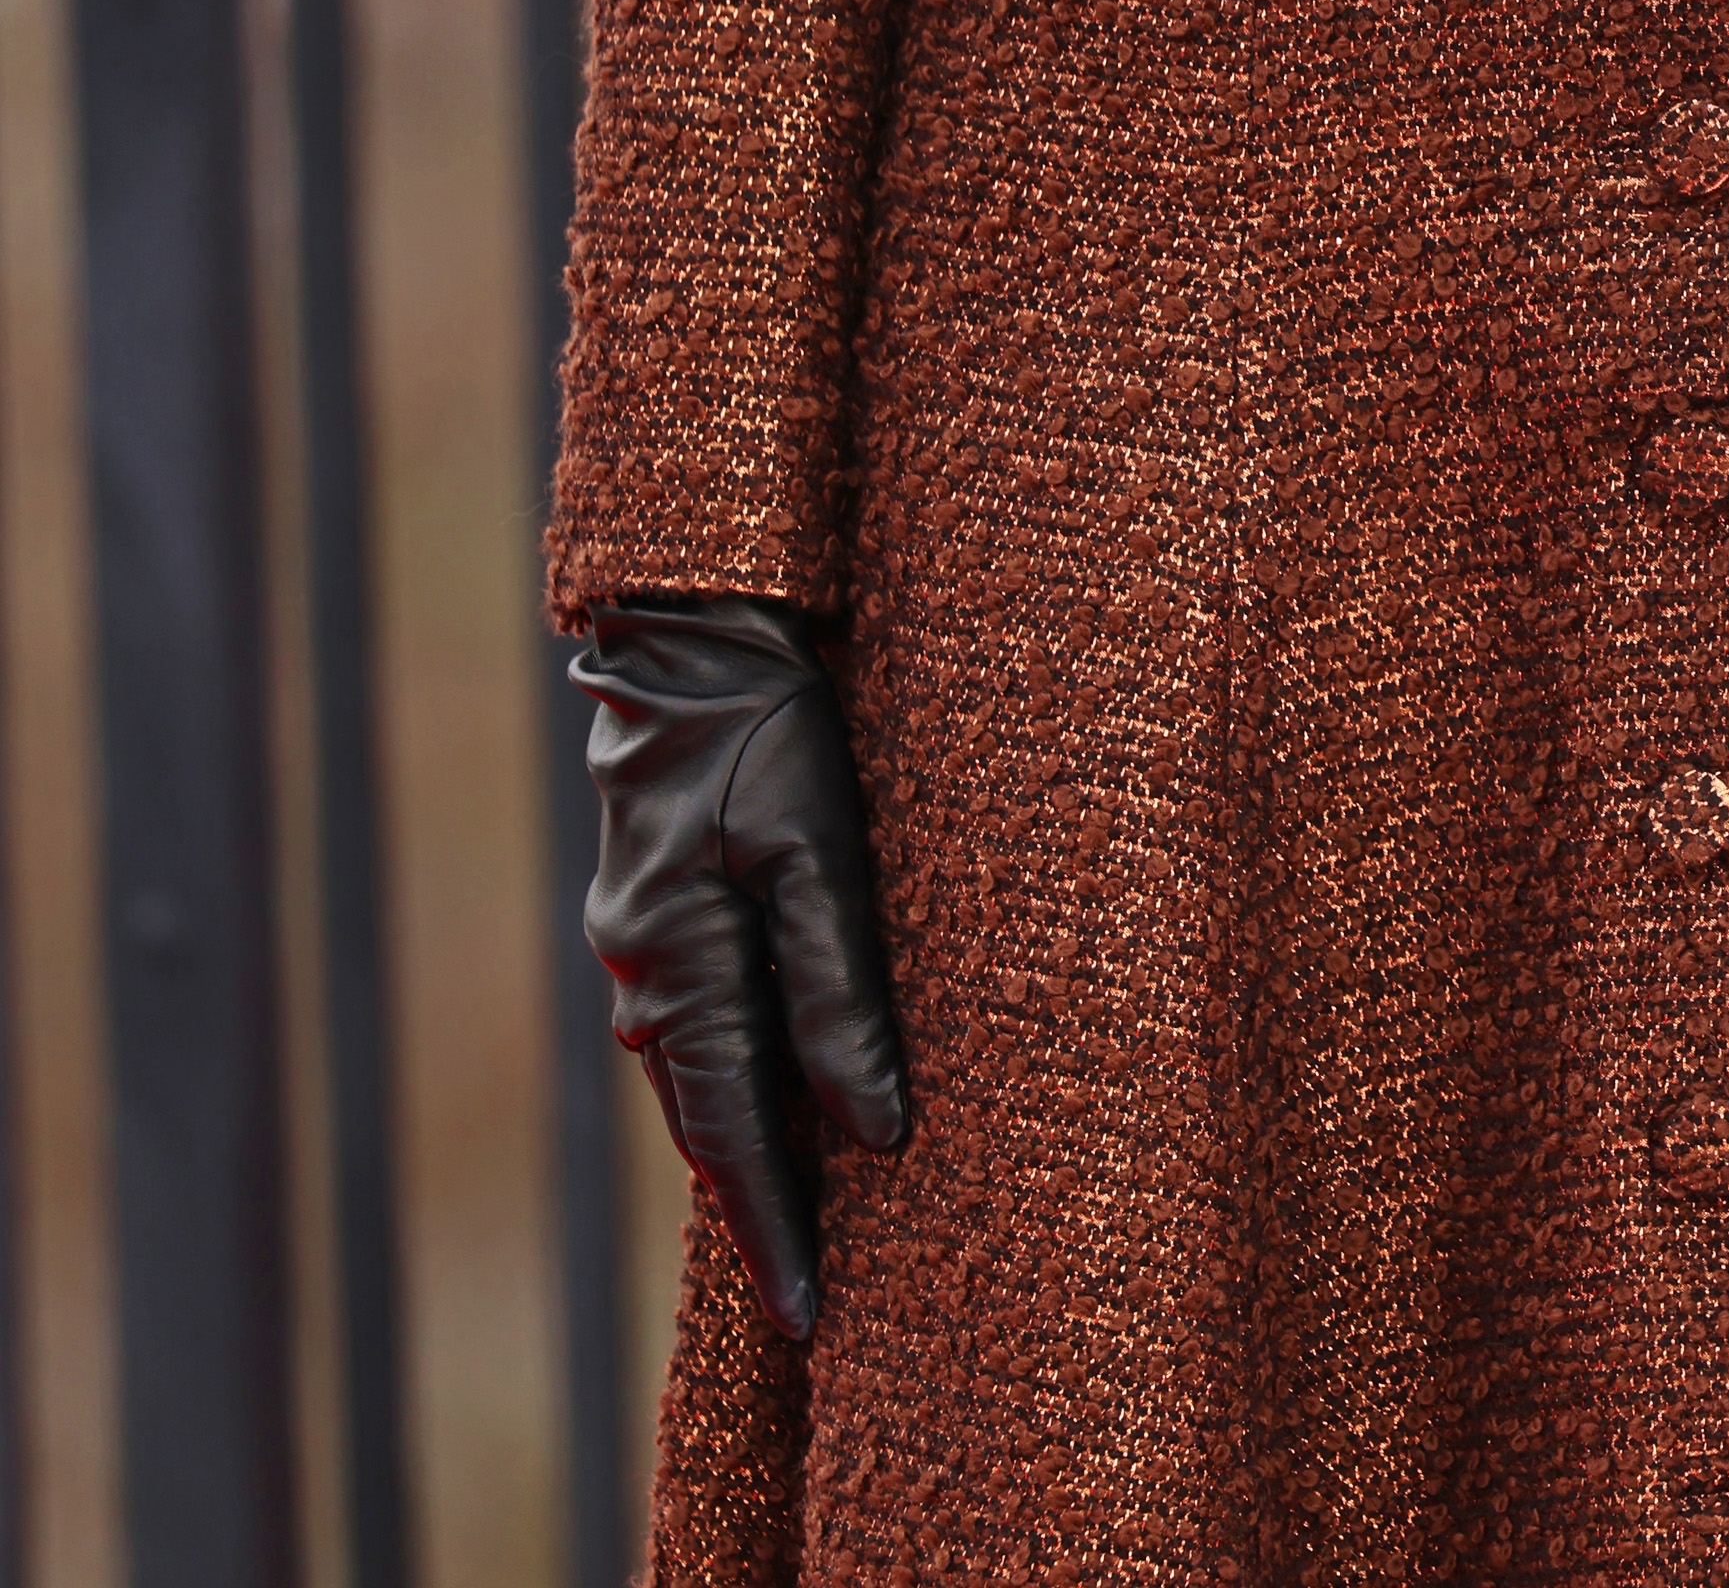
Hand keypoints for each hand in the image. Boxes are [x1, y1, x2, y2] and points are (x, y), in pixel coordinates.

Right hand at [571, 596, 905, 1338]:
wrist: (696, 628)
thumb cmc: (771, 724)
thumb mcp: (822, 848)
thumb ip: (841, 989)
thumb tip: (874, 1130)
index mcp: (674, 961)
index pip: (734, 1133)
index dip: (774, 1227)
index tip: (808, 1316)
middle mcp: (640, 966)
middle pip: (705, 1119)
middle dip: (756, 1206)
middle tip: (811, 1298)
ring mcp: (637, 937)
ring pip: (698, 1074)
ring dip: (745, 1144)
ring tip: (800, 1222)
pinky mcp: (654, 906)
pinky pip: (695, 1023)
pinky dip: (732, 1076)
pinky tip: (772, 1100)